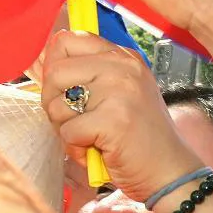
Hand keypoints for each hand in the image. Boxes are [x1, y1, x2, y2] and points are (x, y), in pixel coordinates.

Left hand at [39, 30, 201, 196]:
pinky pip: (67, 131)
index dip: (54, 68)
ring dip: (65, 130)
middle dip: (53, 104)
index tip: (64, 91)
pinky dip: (76, 149)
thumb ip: (88, 75)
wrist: (170, 171)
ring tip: (91, 138)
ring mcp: (119, 91)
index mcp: (122, 56)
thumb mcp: (119, 93)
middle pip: (55, 73)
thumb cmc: (138, 137)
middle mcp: (122, 67)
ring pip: (56, 104)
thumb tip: (42, 64)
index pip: (67, 40)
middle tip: (75, 122)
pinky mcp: (113, 120)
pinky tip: (97, 151)